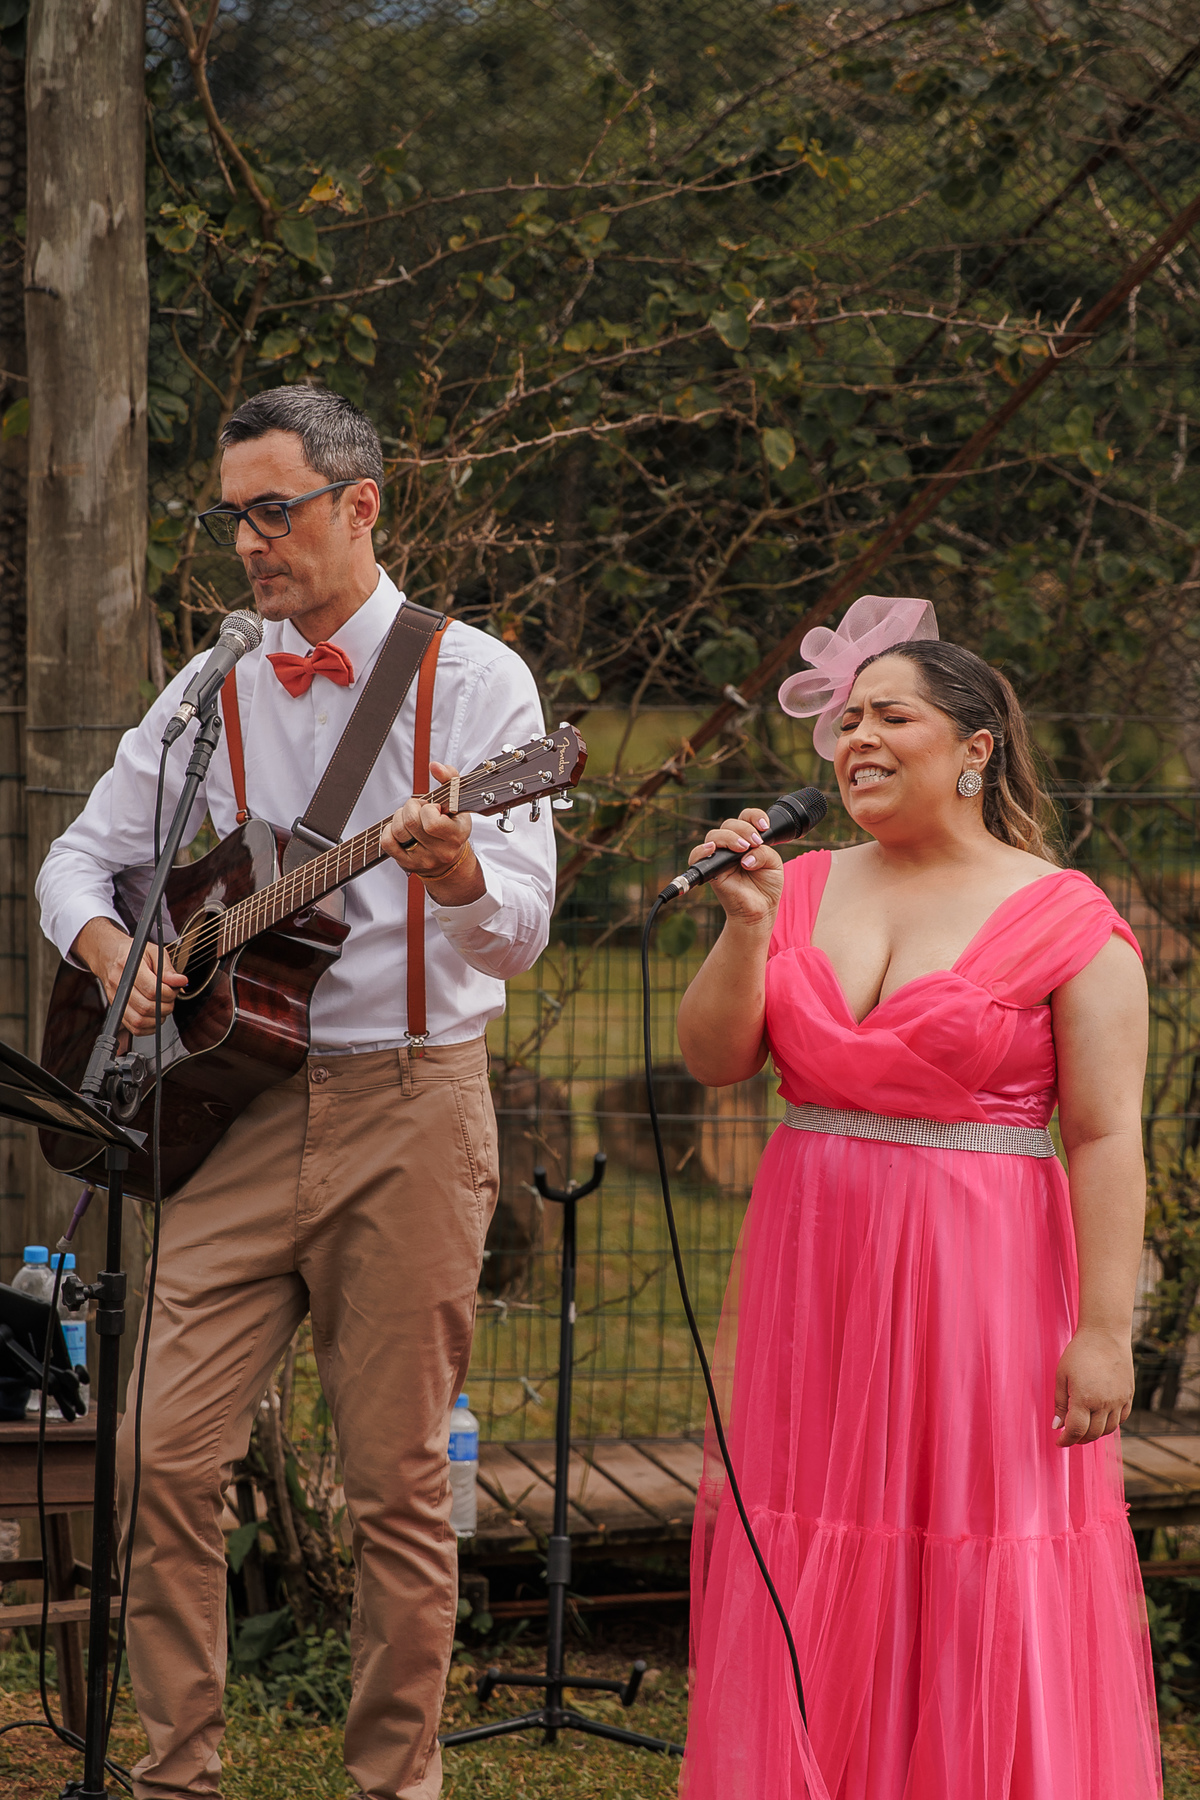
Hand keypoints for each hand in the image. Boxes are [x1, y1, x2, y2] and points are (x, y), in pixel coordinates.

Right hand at [72, 917, 188, 1035]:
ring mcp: (116, 999)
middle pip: (146, 1007)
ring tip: (163, 1006)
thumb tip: (181, 981)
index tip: (174, 988)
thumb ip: (167, 969)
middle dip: (166, 1006)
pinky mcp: (117, 1010)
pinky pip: (134, 1028)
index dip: (169, 993)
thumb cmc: (132, 954)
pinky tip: (155, 1016)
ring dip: (158, 1018)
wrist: (109, 956)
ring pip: (139, 1021)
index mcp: (129, 967)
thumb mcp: (153, 952)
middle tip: (170, 998)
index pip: (152, 989)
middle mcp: (119, 985)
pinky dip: (149, 1027)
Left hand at [380, 760, 485, 903]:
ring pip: (398, 831)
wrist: (449, 860)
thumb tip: (435, 766)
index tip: (433, 807)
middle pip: (410, 822)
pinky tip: (399, 829)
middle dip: (410, 807)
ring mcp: (423, 860)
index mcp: (457, 835)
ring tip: (410, 818)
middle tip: (418, 808)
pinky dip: (389, 831)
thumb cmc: (452, 825)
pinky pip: (387, 843)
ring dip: (400, 817)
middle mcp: (441, 851)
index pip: (432, 822)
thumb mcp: (457, 803)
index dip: (427, 809)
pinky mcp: (407, 864)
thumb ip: (449, 779)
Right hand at [688, 808, 784, 930]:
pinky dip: (701, 850)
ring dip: (729, 837)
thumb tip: (746, 855)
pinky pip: (696, 856)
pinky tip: (713, 849)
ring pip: (714, 835)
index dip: (754, 816)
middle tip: (755, 843)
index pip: (745, 817)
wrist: (760, 910)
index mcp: (747, 840)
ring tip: (744, 848)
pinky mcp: (711, 872)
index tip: (765, 826)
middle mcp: (731, 846)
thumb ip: (764, 853)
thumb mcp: (774, 864)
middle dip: (744, 829)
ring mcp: (719, 858)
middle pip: (729, 824)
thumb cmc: (766, 887)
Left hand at [1053, 1324, 1133, 1446]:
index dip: (1066, 1440)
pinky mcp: (1128, 1396)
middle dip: (1079, 1439)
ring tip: (1084, 1428)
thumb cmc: (1079, 1352)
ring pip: (1108, 1430)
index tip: (1059, 1442)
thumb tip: (1057, 1425)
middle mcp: (1104, 1403)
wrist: (1105, 1335)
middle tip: (1070, 1436)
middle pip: (1092, 1434)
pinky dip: (1110, 1424)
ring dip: (1095, 1434)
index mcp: (1084, 1398)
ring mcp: (1118, 1401)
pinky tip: (1100, 1419)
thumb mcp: (1062, 1375)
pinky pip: (1121, 1419)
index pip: (1076, 1431)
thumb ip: (1060, 1402)